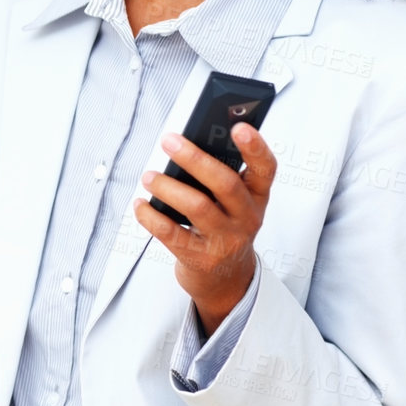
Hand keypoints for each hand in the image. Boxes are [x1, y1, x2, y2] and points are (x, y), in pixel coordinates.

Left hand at [134, 122, 276, 335]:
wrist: (227, 279)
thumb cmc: (224, 226)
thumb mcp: (232, 202)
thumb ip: (217, 175)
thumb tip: (183, 144)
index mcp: (256, 196)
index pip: (266, 169)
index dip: (256, 147)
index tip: (240, 127)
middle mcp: (246, 218)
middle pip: (225, 184)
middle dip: (195, 159)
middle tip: (169, 141)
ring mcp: (225, 240)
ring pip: (197, 207)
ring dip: (168, 187)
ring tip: (149, 176)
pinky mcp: (200, 258)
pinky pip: (171, 234)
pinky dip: (150, 216)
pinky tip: (140, 205)